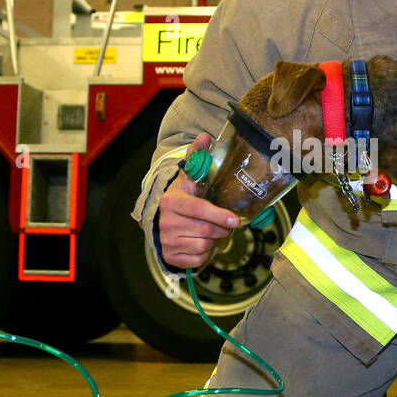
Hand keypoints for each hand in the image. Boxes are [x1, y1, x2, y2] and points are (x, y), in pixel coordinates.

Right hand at [158, 133, 241, 268]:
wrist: (160, 220)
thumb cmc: (182, 198)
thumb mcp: (188, 178)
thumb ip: (197, 157)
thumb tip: (206, 135)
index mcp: (172, 201)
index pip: (199, 210)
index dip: (219, 216)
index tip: (235, 220)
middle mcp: (166, 222)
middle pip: (206, 230)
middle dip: (222, 228)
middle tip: (226, 224)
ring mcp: (167, 241)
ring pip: (204, 246)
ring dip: (214, 240)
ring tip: (211, 231)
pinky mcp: (170, 257)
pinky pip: (198, 260)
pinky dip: (205, 254)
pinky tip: (201, 242)